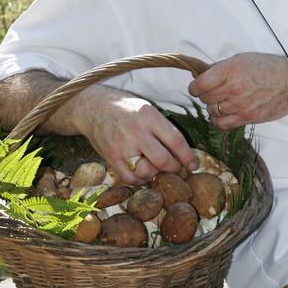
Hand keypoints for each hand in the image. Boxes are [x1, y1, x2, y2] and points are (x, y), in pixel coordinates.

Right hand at [76, 86, 197, 184]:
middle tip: (176, 169)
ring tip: (156, 168)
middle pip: (163, 160)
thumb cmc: (126, 108)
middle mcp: (136, 131)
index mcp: (149, 116)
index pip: (175, 140)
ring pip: (147, 172)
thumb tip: (182, 151)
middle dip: (174, 168)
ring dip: (156, 174)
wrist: (94, 107)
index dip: (188, 156)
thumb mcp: (147, 108)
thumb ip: (163, 128)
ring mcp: (122, 146)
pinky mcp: (111, 157)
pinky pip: (130, 178)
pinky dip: (139, 180)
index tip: (193, 165)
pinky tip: (142, 173)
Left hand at [188, 53, 287, 128]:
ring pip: (212, 111)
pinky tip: (224, 113)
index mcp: (230, 70)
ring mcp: (240, 105)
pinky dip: (219, 120)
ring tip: (222, 101)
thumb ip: (221, 67)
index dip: (195, 86)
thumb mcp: (242, 58)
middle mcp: (233, 88)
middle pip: (204, 98)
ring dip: (214, 107)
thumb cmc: (269, 68)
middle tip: (213, 91)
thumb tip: (201, 74)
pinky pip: (222, 124)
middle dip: (205, 95)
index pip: (199, 84)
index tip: (197, 86)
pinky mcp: (247, 118)